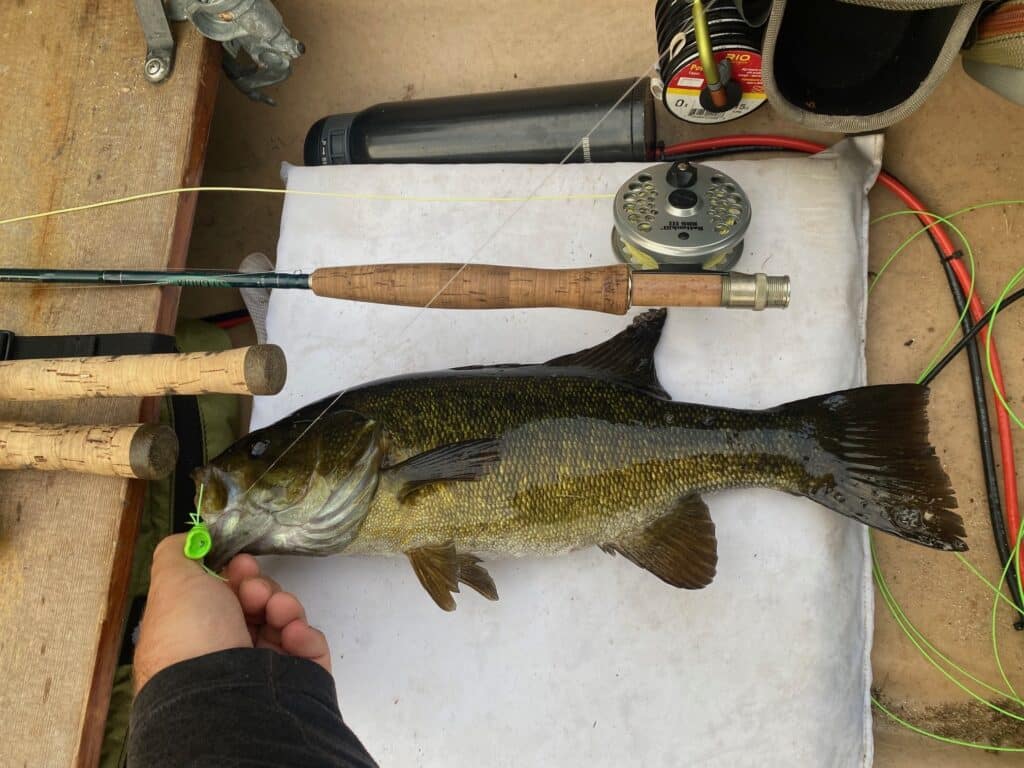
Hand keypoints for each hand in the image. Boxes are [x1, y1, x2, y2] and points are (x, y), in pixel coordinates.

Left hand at [134, 534, 330, 692]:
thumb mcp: (171, 580)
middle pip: (255, 603)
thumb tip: (188, 540)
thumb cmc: (191, 633)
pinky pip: (307, 644)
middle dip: (259, 587)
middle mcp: (226, 651)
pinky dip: (303, 634)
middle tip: (253, 591)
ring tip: (278, 612)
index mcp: (195, 634)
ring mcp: (263, 668)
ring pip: (283, 619)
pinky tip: (292, 634)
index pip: (222, 596)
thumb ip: (176, 553)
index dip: (233, 574)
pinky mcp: (297, 678)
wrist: (222, 693)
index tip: (240, 562)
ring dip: (283, 605)